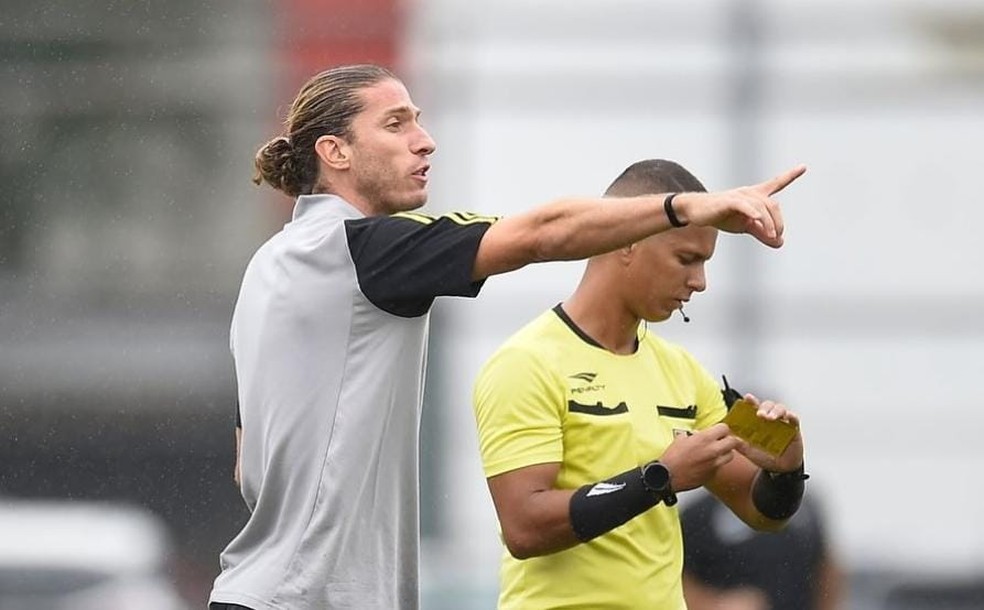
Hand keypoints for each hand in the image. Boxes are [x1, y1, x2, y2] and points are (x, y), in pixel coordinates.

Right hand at [659, 424, 742, 491]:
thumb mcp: (680, 439)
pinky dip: (717, 464)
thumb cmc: (672, 459)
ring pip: (730, 455)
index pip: (724, 428)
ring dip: (725, 452)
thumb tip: (695, 434)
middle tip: (722, 440)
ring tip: (717, 452)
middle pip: (733, 441)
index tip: (718, 431)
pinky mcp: (713, 474)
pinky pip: (721, 466)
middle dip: (728, 440)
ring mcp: (715, 463)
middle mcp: (713, 450)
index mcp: (704, 438)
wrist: (668, 476)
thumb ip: (692, 435)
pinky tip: (708, 463)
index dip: (721, 429)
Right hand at [677, 164, 806, 247]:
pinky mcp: (729, 201)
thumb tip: (780, 242)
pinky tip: (758, 221)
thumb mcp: (745, 226)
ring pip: (762, 207)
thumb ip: (763, 233)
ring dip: (769, 223)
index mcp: (754, 196)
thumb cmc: (721, 216)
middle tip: (777, 236)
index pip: (775, 183)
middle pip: (772, 204)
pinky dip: (754, 214)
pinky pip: (746, 206)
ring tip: (771, 236)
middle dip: (778, 221)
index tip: (803, 167)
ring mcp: (740, 196)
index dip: (790, 175)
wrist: (696, 211)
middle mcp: (749, 193)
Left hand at [732, 393, 804, 473]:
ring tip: (770, 418)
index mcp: (758, 422)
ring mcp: (782, 423)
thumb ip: (740, 444)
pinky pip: (794, 419)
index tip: (748, 398)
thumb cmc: (765, 457)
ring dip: (775, 411)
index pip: (754, 407)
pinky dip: (792, 416)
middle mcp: (770, 420)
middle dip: (763, 407)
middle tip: (759, 414)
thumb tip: (729, 437)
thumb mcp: (749, 451)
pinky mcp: (794, 429)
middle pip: (768, 405)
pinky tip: (788, 417)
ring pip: (780, 409)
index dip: (751, 401)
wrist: (780, 469)